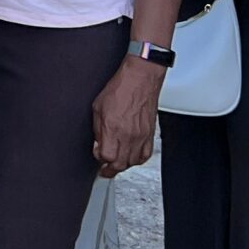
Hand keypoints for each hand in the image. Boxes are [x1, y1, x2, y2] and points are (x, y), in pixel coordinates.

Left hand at [91, 56, 165, 176]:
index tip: (97, 154)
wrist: (140, 79)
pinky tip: (131, 157)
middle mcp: (128, 135)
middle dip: (110, 169)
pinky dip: (137, 159)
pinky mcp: (150, 135)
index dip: (99, 158)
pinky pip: (145, 155)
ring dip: (123, 165)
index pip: (106, 157)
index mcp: (113, 128)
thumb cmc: (120, 89)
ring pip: (133, 162)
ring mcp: (141, 136)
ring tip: (117, 163)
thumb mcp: (97, 107)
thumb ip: (98, 129)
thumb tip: (98, 143)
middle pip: (120, 164)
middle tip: (105, 169)